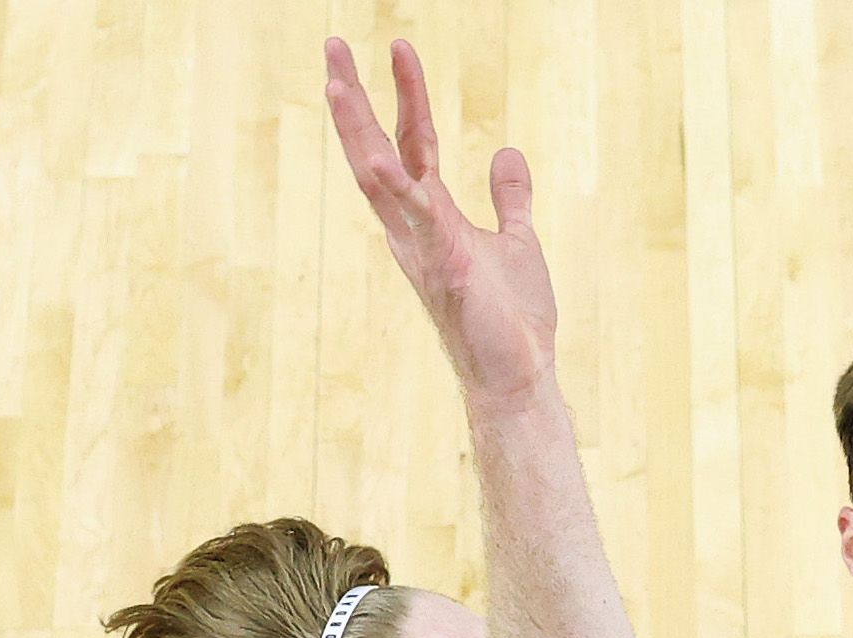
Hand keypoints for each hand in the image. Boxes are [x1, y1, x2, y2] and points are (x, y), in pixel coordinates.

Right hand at [323, 39, 556, 407]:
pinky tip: (381, 155)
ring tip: (335, 82)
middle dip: (354, 100)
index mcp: (431, 218)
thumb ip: (509, 197)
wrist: (519, 376)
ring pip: (378, 177)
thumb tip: (506, 150)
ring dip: (356, 129)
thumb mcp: (517, 242)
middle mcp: (414, 229)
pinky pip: (417, 218)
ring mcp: (423, 247)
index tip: (399, 48)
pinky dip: (400, 187)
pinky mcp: (444, 266)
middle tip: (333, 45)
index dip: (407, 97)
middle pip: (375, 150)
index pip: (412, 144)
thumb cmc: (514, 320)